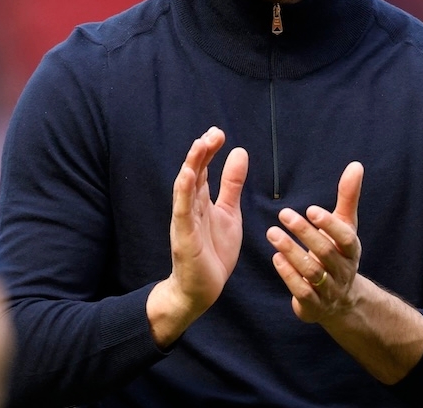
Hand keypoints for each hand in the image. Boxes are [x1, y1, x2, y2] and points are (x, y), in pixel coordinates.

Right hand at [147, 127, 247, 346]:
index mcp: (201, 200)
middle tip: (213, 134)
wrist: (202, 288)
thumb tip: (239, 152)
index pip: (203, 168)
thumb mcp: (229, 212)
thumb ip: (231, 184)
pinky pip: (182, 211)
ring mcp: (185, 220)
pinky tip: (188, 176)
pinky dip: (184, 193)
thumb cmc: (213, 250)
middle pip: (194, 173)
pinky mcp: (184, 236)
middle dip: (201, 152)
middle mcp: (190, 206)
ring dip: (191, 166)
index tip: (218, 133)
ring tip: (199, 146)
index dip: (209, 150)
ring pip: (185, 188)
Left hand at [268, 160, 362, 322]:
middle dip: (304, 233)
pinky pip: (302, 291)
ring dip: (291, 251)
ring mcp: (330, 291)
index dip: (330, 224)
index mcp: (352, 251)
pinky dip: (289, 275)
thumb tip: (356, 165)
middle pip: (326, 253)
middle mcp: (343, 271)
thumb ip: (348, 197)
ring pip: (312, 272)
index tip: (311, 209)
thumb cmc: (338, 253)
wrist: (341, 301)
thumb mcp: (345, 226)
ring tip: (272, 233)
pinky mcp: (314, 306)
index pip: (345, 238)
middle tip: (283, 214)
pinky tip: (276, 258)